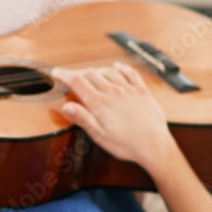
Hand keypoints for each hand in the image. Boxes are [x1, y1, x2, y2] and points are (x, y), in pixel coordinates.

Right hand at [52, 62, 178, 175]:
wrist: (154, 145)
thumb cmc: (127, 144)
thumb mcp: (99, 136)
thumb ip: (82, 118)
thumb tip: (66, 107)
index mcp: (100, 103)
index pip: (77, 82)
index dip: (64, 75)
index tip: (56, 72)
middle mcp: (113, 92)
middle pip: (91, 74)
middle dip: (78, 73)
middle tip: (71, 76)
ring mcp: (128, 90)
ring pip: (108, 71)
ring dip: (96, 70)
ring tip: (90, 73)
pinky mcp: (142, 91)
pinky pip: (130, 73)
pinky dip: (121, 67)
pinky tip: (116, 66)